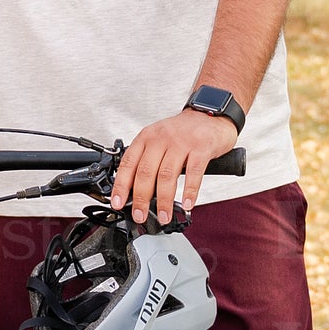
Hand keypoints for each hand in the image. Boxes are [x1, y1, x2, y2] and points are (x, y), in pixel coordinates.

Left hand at [111, 109, 236, 225]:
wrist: (210, 114)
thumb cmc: (184, 131)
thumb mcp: (159, 139)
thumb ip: (147, 160)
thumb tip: (135, 190)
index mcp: (147, 138)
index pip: (128, 163)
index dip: (121, 186)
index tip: (118, 203)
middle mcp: (161, 139)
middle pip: (145, 172)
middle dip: (141, 198)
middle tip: (140, 215)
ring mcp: (181, 143)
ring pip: (167, 175)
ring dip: (164, 200)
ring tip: (164, 216)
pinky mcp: (201, 148)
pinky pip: (194, 173)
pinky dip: (189, 191)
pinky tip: (187, 203)